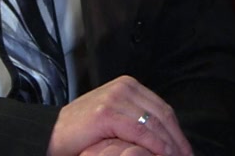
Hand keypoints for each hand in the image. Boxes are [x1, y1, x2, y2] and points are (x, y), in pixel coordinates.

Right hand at [47, 75, 192, 155]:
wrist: (50, 135)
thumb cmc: (81, 133)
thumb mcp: (114, 120)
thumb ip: (135, 121)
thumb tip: (164, 137)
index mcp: (128, 86)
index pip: (162, 109)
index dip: (177, 132)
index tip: (185, 151)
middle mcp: (123, 87)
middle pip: (163, 115)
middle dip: (178, 140)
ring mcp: (115, 98)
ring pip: (155, 123)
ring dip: (170, 145)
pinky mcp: (107, 113)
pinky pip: (140, 131)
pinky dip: (155, 145)